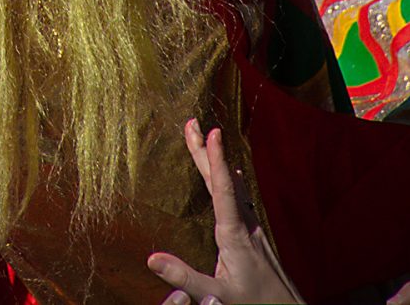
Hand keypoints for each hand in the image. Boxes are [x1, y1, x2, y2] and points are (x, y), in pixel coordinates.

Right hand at [148, 120, 301, 304]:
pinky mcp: (257, 236)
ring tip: (208, 140)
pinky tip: (235, 177)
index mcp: (234, 235)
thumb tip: (152, 259)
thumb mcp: (217, 293)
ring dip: (217, 163)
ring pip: (233, 187)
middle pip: (224, 181)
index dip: (215, 160)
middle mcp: (246, 225)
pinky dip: (232, 181)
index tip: (211, 132)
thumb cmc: (256, 303)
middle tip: (193, 123)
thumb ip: (185, 276)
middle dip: (207, 151)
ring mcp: (254, 229)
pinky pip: (242, 198)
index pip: (222, 190)